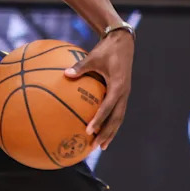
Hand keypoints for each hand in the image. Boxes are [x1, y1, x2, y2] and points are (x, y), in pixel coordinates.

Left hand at [64, 30, 133, 149]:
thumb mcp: (93, 57)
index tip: (89, 131)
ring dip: (111, 132)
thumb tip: (64, 74)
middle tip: (97, 147)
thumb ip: (80, 66)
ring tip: (101, 146)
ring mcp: (124, 95)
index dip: (99, 121)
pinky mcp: (122, 93)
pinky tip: (100, 130)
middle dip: (107, 134)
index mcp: (118, 86)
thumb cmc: (106, 50)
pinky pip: (116, 112)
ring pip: (119, 118)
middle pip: (117, 119)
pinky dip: (110, 122)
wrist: (123, 43)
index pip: (107, 108)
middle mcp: (124, 94)